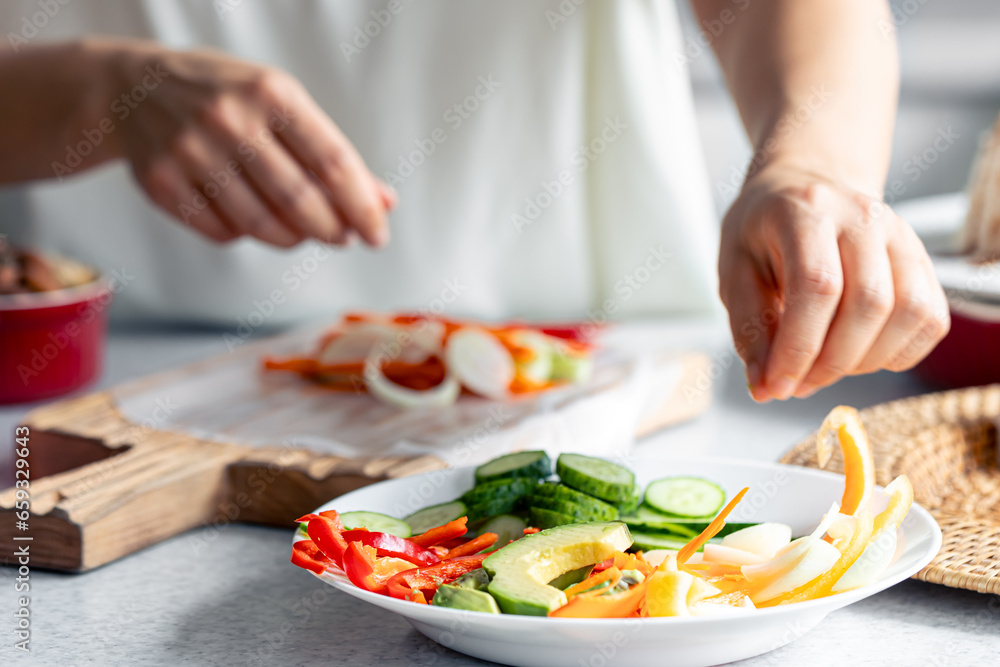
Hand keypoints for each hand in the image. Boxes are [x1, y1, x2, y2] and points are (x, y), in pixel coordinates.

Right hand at [96, 39, 394, 246]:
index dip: (362, 207)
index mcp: (272, 93)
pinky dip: (247, 235)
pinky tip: (251, 218)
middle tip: (342, 237)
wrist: (134, 88)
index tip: (377, 234)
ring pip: (262, 225)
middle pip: (300, 200)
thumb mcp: (283, 104)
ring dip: (294, 238)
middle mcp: (229, 119)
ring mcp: (190, 152)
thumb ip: (333, 154)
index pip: (333, 162)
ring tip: (302, 231)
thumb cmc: (228, 98)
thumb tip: (384, 202)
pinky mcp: (161, 183)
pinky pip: (223, 233)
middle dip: (331, 230)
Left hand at [718, 165, 949, 400]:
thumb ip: (749, 328)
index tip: (777, 385)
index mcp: (807, 211)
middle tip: (798, 383)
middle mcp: (864, 217)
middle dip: (831, 362)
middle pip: (869, 304)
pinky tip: (858, 353)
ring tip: (825, 366)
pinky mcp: (922, 260)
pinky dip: (897, 353)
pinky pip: (930, 319)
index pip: (818, 286)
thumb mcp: (734, 271)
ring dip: (866, 360)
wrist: (801, 189)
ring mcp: (902, 236)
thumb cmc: (762, 232)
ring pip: (909, 313)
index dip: (799, 347)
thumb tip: (765, 387)